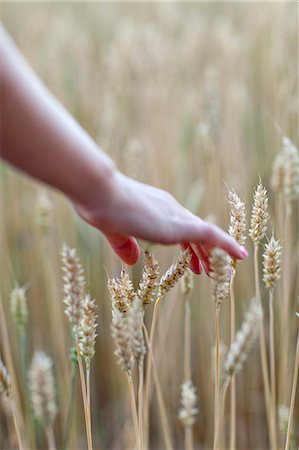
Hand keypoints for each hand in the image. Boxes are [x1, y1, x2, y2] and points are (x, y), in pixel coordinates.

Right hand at [75, 171, 247, 273]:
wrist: (99, 191)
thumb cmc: (100, 206)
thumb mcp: (114, 231)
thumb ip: (125, 245)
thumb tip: (133, 261)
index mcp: (156, 207)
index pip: (180, 227)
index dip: (189, 247)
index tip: (193, 263)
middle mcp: (170, 208)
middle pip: (196, 232)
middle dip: (204, 253)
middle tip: (209, 271)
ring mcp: (175, 215)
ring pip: (206, 236)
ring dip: (216, 254)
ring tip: (224, 273)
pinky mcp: (178, 225)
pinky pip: (212, 235)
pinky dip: (227, 245)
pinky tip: (240, 255)